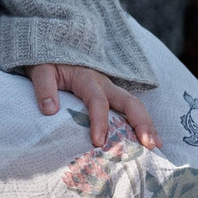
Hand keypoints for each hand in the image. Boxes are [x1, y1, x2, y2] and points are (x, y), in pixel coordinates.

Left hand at [27, 63, 160, 149]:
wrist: (54, 50)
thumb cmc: (48, 64)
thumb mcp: (41, 71)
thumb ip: (44, 88)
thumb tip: (50, 110)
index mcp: (87, 78)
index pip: (98, 101)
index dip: (99, 121)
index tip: (98, 142)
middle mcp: (104, 84)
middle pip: (129, 101)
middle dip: (140, 122)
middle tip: (148, 145)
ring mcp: (111, 90)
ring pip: (135, 106)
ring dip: (147, 125)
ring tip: (156, 146)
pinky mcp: (111, 97)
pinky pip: (130, 110)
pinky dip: (142, 125)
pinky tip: (149, 141)